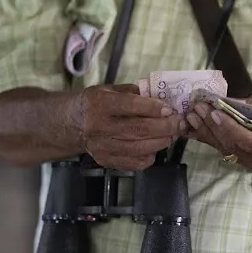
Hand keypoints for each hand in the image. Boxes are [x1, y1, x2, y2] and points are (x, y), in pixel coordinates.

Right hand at [71, 84, 185, 170]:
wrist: (73, 124)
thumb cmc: (97, 103)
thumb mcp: (111, 89)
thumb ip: (135, 92)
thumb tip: (162, 97)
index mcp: (100, 104)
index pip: (131, 106)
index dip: (153, 108)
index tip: (170, 109)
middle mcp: (99, 126)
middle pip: (138, 130)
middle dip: (165, 127)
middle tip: (179, 123)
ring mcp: (102, 146)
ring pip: (139, 148)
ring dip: (162, 142)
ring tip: (173, 134)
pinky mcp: (105, 160)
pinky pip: (134, 163)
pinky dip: (150, 156)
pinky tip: (156, 147)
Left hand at [184, 97, 251, 175]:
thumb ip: (248, 106)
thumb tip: (221, 101)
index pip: (248, 140)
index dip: (229, 127)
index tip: (213, 112)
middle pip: (234, 146)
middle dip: (213, 127)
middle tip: (197, 110)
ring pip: (227, 150)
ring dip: (208, 133)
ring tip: (193, 116)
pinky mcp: (249, 165)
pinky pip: (228, 152)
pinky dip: (212, 139)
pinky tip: (197, 128)